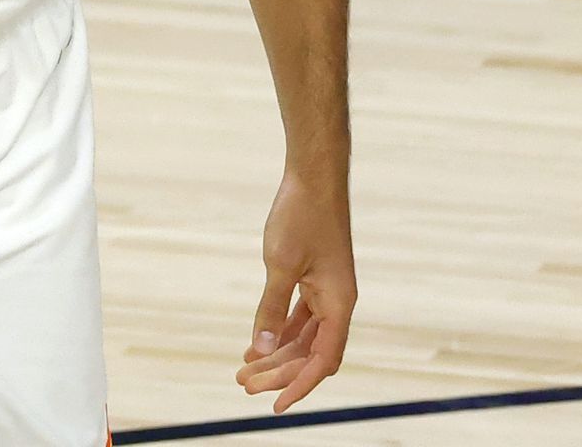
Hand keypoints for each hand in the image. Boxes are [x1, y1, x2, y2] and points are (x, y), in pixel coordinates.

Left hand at [236, 168, 356, 413]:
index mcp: (339, 304)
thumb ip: (271, 307)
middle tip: (242, 385)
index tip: (274, 405)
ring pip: (303, 336)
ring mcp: (327, 290)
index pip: (322, 361)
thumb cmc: (301, 215)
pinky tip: (258, 342)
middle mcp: (337, 302)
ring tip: (244, 369)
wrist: (313, 176)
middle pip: (310, 353)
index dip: (299, 386)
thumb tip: (260, 348)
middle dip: (278, 372)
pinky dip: (279, 330)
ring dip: (276, 353)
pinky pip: (299, 316)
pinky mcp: (315, 277)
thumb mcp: (280, 263)